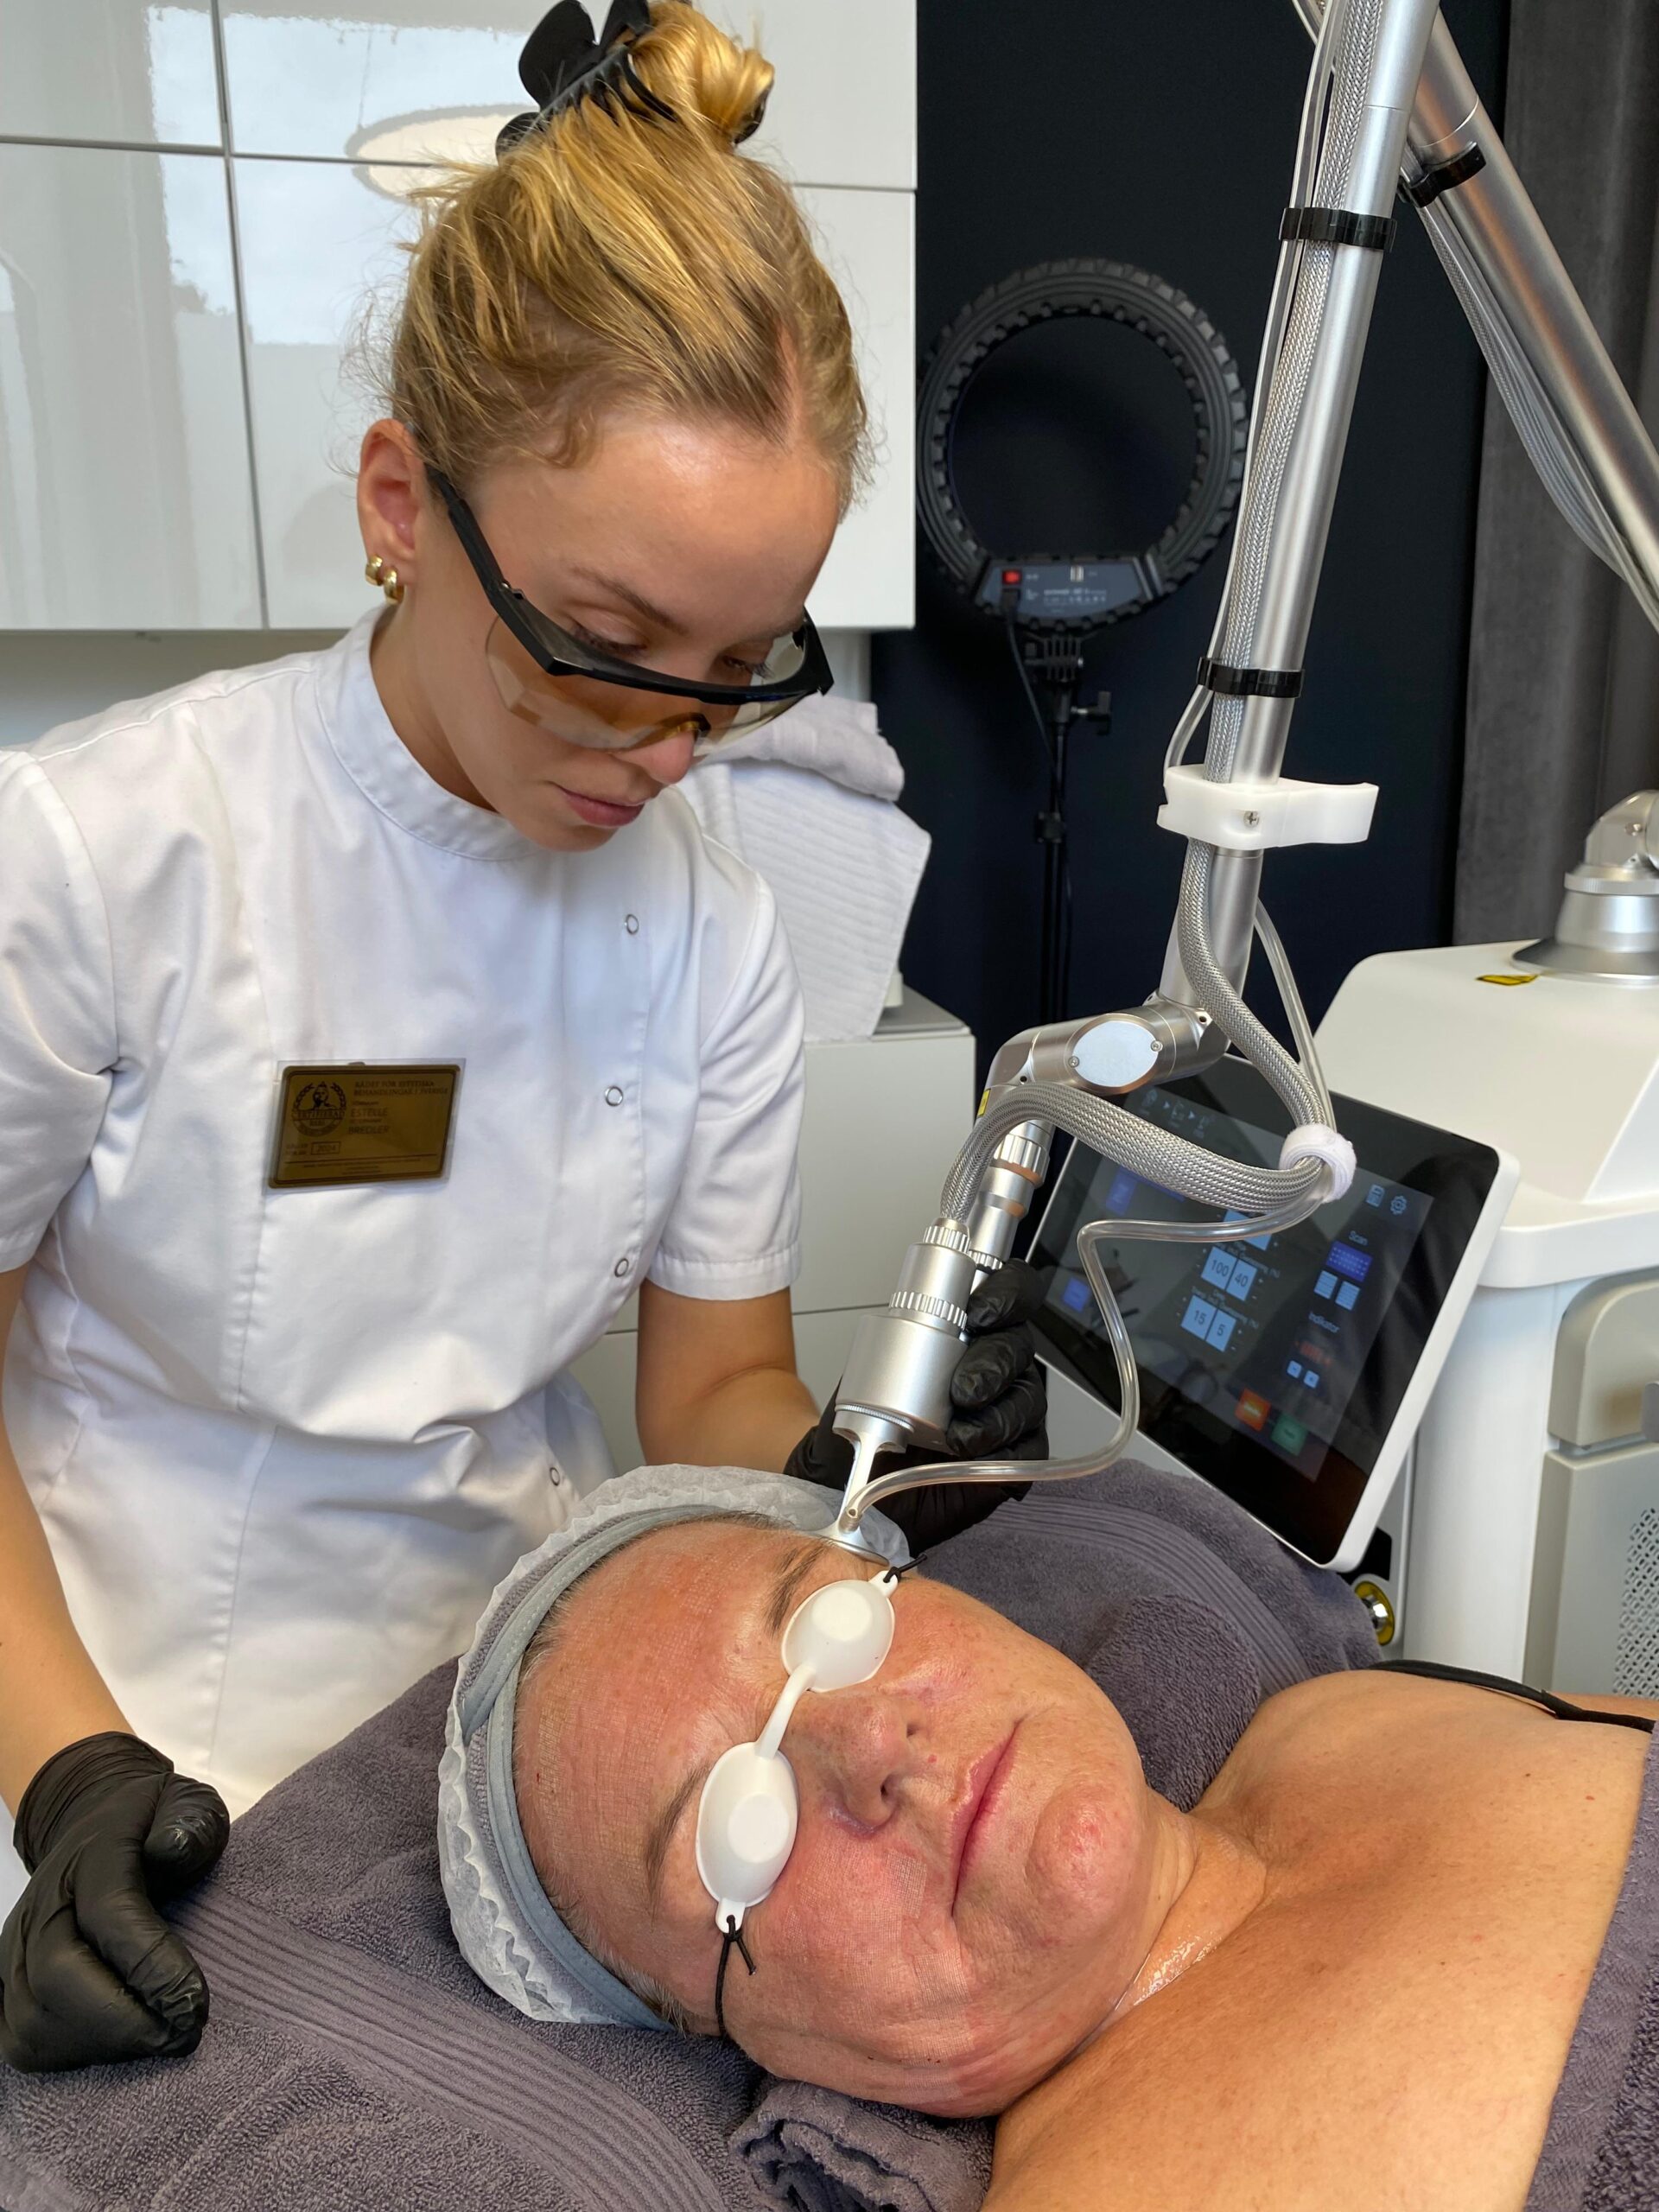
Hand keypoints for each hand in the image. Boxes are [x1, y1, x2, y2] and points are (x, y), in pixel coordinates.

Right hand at [1, 1732, 228, 2071]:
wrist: (94, 1824)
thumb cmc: (152, 1825)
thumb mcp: (187, 1805)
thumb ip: (191, 1822)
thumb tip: (173, 1848)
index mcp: (91, 1856)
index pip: (109, 1915)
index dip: (151, 1967)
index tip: (195, 2004)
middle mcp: (41, 1905)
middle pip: (57, 1977)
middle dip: (123, 2021)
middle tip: (181, 2033)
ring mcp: (14, 1948)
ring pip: (32, 2019)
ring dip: (99, 2045)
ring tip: (156, 2040)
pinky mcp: (5, 1984)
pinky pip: (20, 2039)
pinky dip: (69, 2056)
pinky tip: (117, 2046)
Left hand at [786, 1258, 1048, 1550]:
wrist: (854, 1485)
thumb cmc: (862, 1425)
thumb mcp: (864, 1372)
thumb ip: (891, 1340)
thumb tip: (910, 1321)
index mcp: (964, 1332)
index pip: (1007, 1293)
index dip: (1006, 1295)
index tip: (977, 1313)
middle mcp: (992, 1364)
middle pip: (1020, 1344)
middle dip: (995, 1362)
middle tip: (963, 1387)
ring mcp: (1007, 1408)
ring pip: (1028, 1396)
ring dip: (997, 1412)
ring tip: (958, 1433)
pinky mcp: (1015, 1453)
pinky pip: (1030, 1445)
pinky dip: (1003, 1447)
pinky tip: (971, 1451)